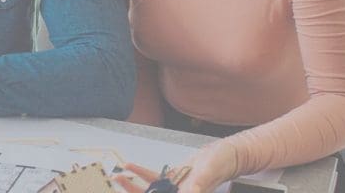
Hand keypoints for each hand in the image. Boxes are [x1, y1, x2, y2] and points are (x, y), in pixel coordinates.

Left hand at [113, 141, 238, 192]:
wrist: (226, 155)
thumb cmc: (221, 163)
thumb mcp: (208, 172)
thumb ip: (198, 185)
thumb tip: (190, 192)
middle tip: (118, 182)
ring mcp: (176, 189)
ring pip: (151, 191)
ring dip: (133, 185)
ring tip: (118, 178)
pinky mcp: (175, 180)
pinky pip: (155, 178)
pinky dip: (141, 173)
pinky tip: (130, 167)